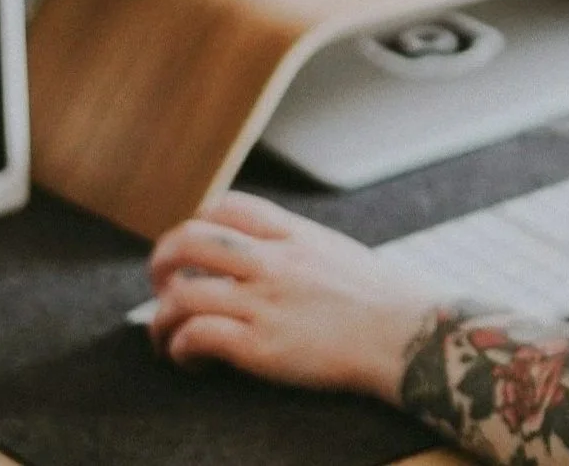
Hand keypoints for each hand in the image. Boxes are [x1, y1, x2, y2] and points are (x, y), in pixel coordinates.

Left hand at [146, 191, 435, 402]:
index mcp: (293, 234)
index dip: (197, 224)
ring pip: (183, 294)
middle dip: (161, 262)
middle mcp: (273, 261)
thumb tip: (269, 257)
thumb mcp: (336, 252)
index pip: (226, 206)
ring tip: (167, 338)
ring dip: (161, 320)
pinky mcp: (262, 346)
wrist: (407, 335)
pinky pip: (198, 336)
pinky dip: (181, 348)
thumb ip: (298, 249)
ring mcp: (265, 302)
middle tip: (161, 286)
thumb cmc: (381, 301)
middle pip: (190, 240)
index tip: (193, 251)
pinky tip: (192, 361)